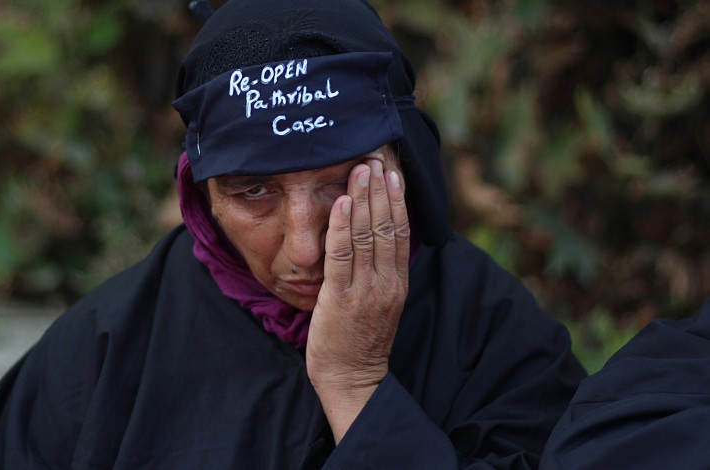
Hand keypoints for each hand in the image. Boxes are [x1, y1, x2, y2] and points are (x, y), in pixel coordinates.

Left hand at [306, 158, 409, 442]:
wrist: (353, 379)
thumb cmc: (362, 340)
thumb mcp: (382, 302)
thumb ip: (382, 272)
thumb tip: (377, 238)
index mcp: (397, 282)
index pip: (400, 232)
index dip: (397, 201)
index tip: (392, 173)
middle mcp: (386, 282)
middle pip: (386, 227)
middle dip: (380, 191)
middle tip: (374, 159)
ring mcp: (365, 290)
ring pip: (366, 235)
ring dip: (362, 199)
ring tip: (360, 170)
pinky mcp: (340, 298)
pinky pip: (341, 255)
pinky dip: (341, 226)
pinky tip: (339, 202)